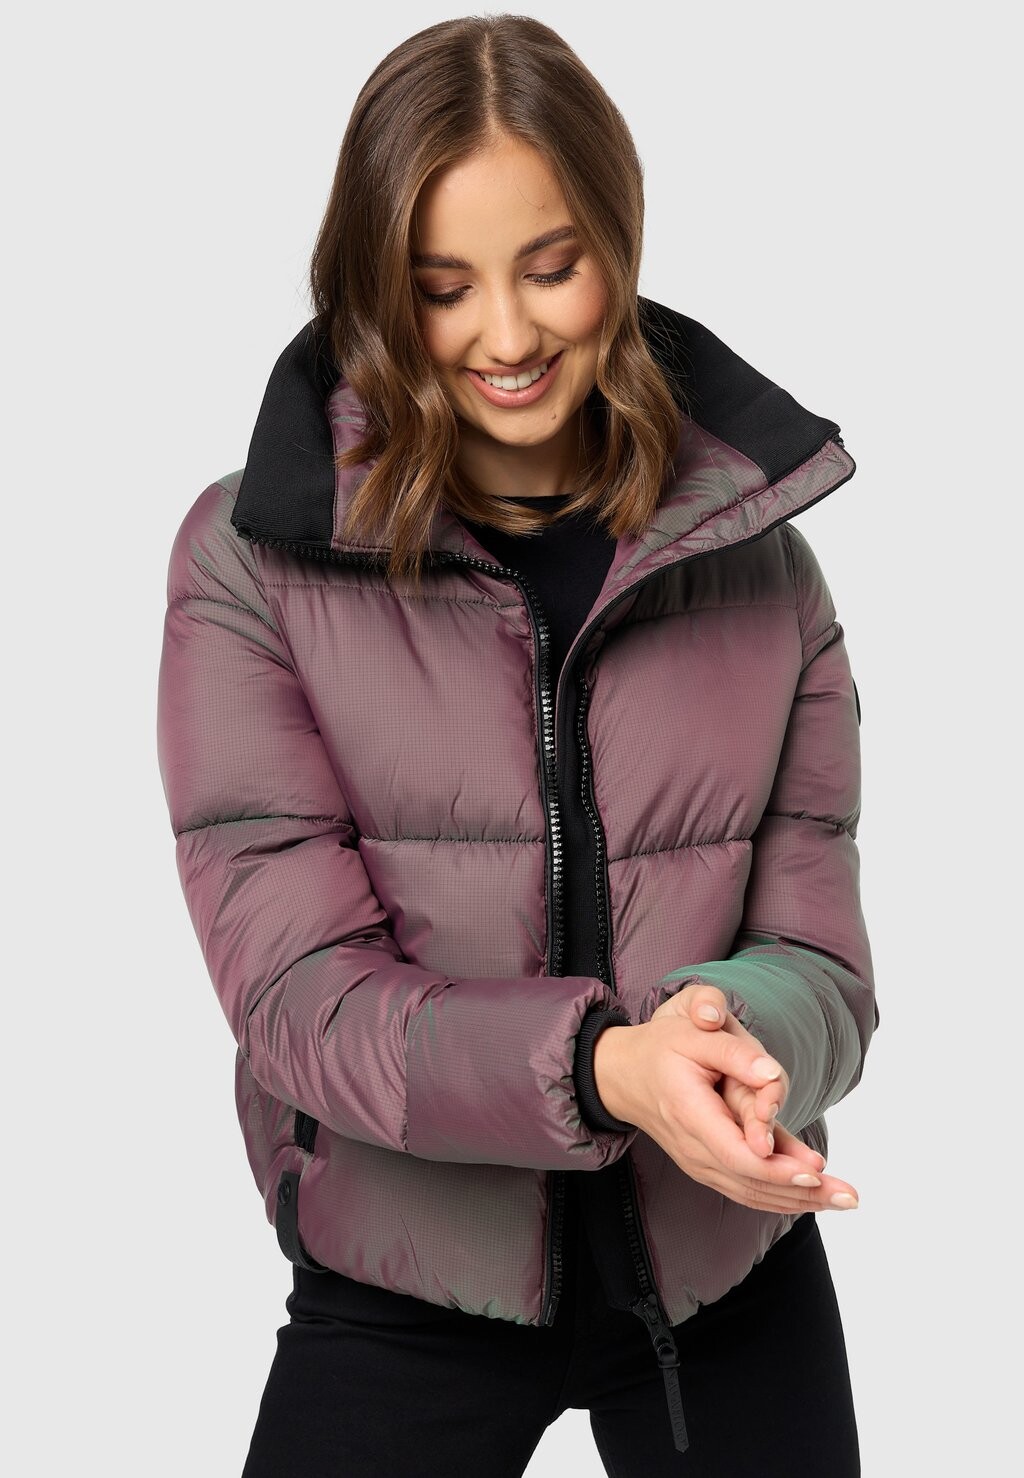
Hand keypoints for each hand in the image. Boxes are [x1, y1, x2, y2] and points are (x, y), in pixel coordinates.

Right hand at [593, 985, 859, 1214]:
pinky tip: (813, 1196)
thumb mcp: (691, 1032)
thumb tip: (770, 1074)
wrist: (623, 1074)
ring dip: (798, 1201)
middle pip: (751, 1183)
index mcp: (688, 1113)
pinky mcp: (707, 1166)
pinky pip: (745, 1189)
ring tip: (843, 1200)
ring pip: (751, 1192)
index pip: (736, 1155)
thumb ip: (733, 1050)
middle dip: (802, 1193)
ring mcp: (698, 1162)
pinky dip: (779, 1196)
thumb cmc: (661, 1048)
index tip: (815, 1170)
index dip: (777, 1169)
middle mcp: (692, 1148)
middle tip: (850, 1197)